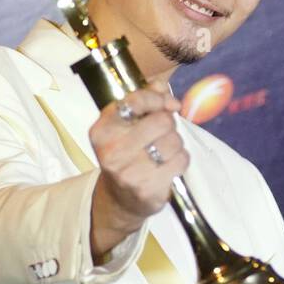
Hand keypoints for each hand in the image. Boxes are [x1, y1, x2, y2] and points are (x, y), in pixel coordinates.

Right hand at [88, 86, 188, 261]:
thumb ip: (143, 101)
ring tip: (164, 151)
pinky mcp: (147, 189)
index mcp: (102, 130)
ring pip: (174, 141)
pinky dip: (181, 160)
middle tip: (162, 134)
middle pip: (162, 121)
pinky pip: (180, 161)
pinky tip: (169, 165)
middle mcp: (112, 151)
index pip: (136, 100)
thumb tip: (161, 85)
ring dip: (176, 144)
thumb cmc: (126, 155)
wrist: (120, 199)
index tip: (168, 104)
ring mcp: (129, 173)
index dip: (158, 98)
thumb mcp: (126, 126)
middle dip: (169, 125)